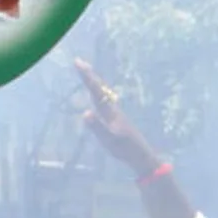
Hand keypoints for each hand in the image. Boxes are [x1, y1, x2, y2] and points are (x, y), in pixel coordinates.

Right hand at [74, 58, 160, 175]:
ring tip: (86, 73)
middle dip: (88, 74)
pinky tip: (97, 95)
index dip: (86, 76)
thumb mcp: (109, 139)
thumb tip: (85, 113)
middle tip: (79, 62)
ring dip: (93, 82)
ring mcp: (114, 112)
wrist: (140, 155)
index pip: (96, 90)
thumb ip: (97, 126)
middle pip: (99, 87)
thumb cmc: (124, 149)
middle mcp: (111, 108)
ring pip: (102, 92)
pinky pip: (103, 99)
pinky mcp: (115, 118)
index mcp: (109, 111)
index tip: (77, 62)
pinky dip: (97, 92)